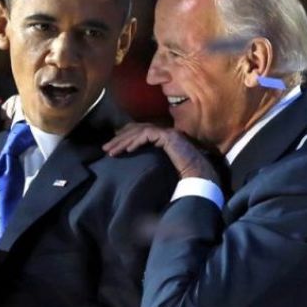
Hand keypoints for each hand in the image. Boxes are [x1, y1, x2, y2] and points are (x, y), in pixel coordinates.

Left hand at [103, 123, 219, 182]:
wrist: (200, 177)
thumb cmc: (183, 177)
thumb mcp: (159, 168)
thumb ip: (149, 163)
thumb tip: (133, 167)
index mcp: (162, 138)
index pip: (139, 132)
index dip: (124, 137)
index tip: (112, 148)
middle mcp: (164, 132)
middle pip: (136, 130)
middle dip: (119, 139)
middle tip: (105, 149)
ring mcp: (168, 133)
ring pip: (139, 131)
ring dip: (123, 141)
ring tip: (111, 152)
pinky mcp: (170, 136)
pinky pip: (148, 135)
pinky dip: (136, 142)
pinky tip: (127, 150)